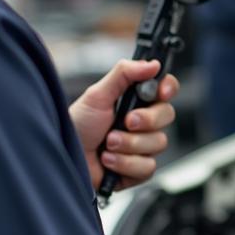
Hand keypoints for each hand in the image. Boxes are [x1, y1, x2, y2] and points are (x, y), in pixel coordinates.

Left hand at [68, 59, 177, 191]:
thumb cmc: (78, 125)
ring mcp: (143, 147)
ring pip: (158, 143)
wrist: (65, 156)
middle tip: (126, 121)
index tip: (161, 92)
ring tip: (107, 144)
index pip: (166, 88)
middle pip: (167, 115)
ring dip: (129, 144)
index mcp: (137, 100)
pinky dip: (125, 163)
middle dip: (146, 119)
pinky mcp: (139, 170)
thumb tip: (152, 64)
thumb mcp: (97, 95)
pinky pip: (148, 166)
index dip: (168, 88)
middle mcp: (144, 122)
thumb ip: (124, 74)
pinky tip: (109, 160)